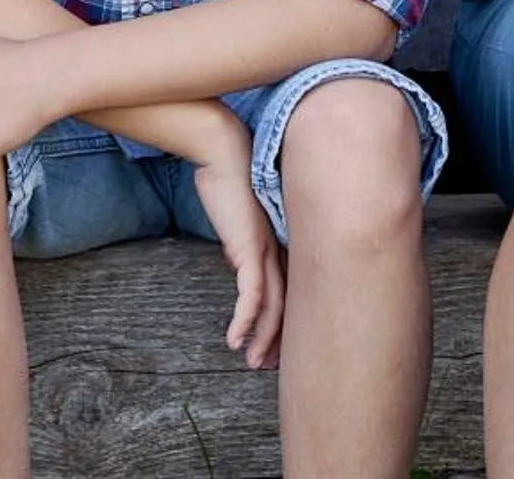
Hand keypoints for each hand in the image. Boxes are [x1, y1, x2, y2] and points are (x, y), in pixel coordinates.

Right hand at [188, 135, 284, 369]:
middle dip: (278, 337)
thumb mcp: (239, 216)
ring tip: (253, 362)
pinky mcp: (249, 250)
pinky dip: (243, 322)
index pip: (290, 288)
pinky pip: (250, 296)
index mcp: (279, 240)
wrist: (224, 150)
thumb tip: (238, 260)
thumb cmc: (229, 174)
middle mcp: (279, 248)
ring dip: (262, 338)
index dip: (285, 317)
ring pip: (272, 306)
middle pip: (287, 302)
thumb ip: (243, 239)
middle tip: (269, 363)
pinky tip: (234, 339)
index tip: (277, 341)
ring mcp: (266, 250)